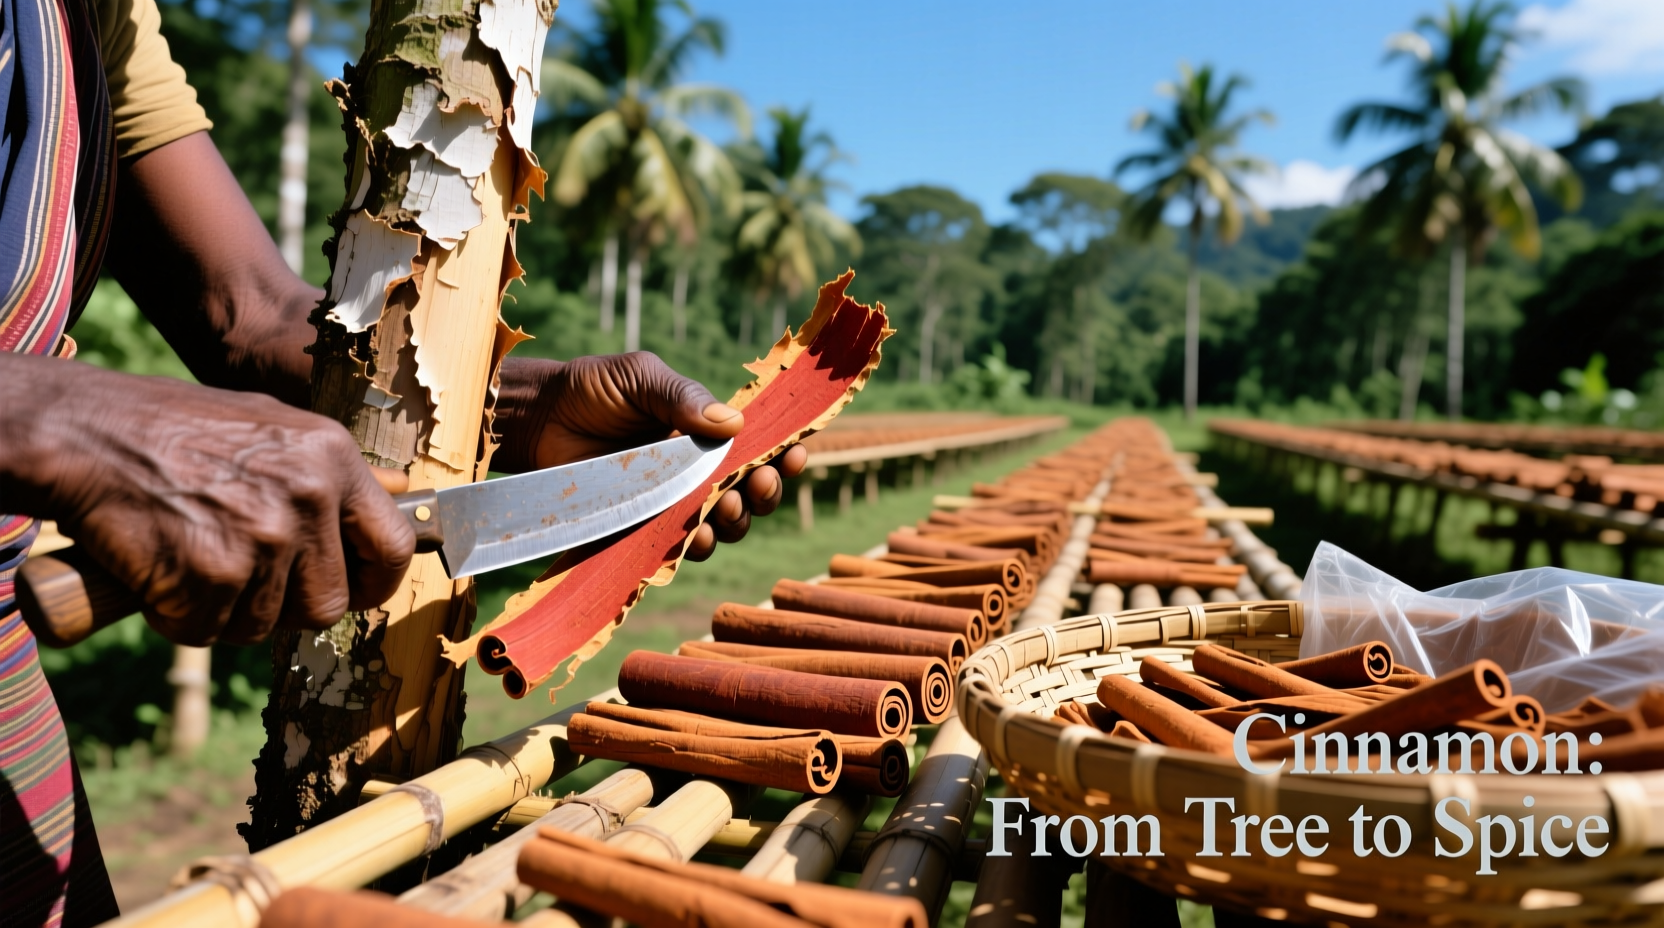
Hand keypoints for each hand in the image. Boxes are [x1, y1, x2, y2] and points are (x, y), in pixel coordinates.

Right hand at [0, 355, 415, 645]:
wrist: (84, 433)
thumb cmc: (173, 430)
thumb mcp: (270, 427)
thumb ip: (327, 473)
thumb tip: (399, 497)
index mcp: (332, 458)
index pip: (395, 547)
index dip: (377, 583)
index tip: (355, 592)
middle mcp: (309, 498)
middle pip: (328, 604)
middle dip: (287, 607)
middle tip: (243, 580)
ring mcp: (262, 539)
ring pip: (265, 625)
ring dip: (226, 611)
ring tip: (191, 559)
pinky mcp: (213, 576)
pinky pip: (208, 630)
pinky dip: (179, 616)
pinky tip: (161, 571)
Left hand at [495, 353, 806, 559]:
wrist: (538, 419)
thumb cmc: (591, 390)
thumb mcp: (641, 378)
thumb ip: (681, 396)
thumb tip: (734, 424)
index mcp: (706, 431)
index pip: (759, 447)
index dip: (784, 454)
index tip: (795, 453)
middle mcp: (697, 470)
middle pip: (751, 492)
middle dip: (765, 491)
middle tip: (758, 484)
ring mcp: (672, 503)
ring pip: (725, 524)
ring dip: (737, 521)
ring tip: (728, 509)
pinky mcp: (644, 529)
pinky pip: (681, 548)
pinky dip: (698, 546)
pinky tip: (700, 537)